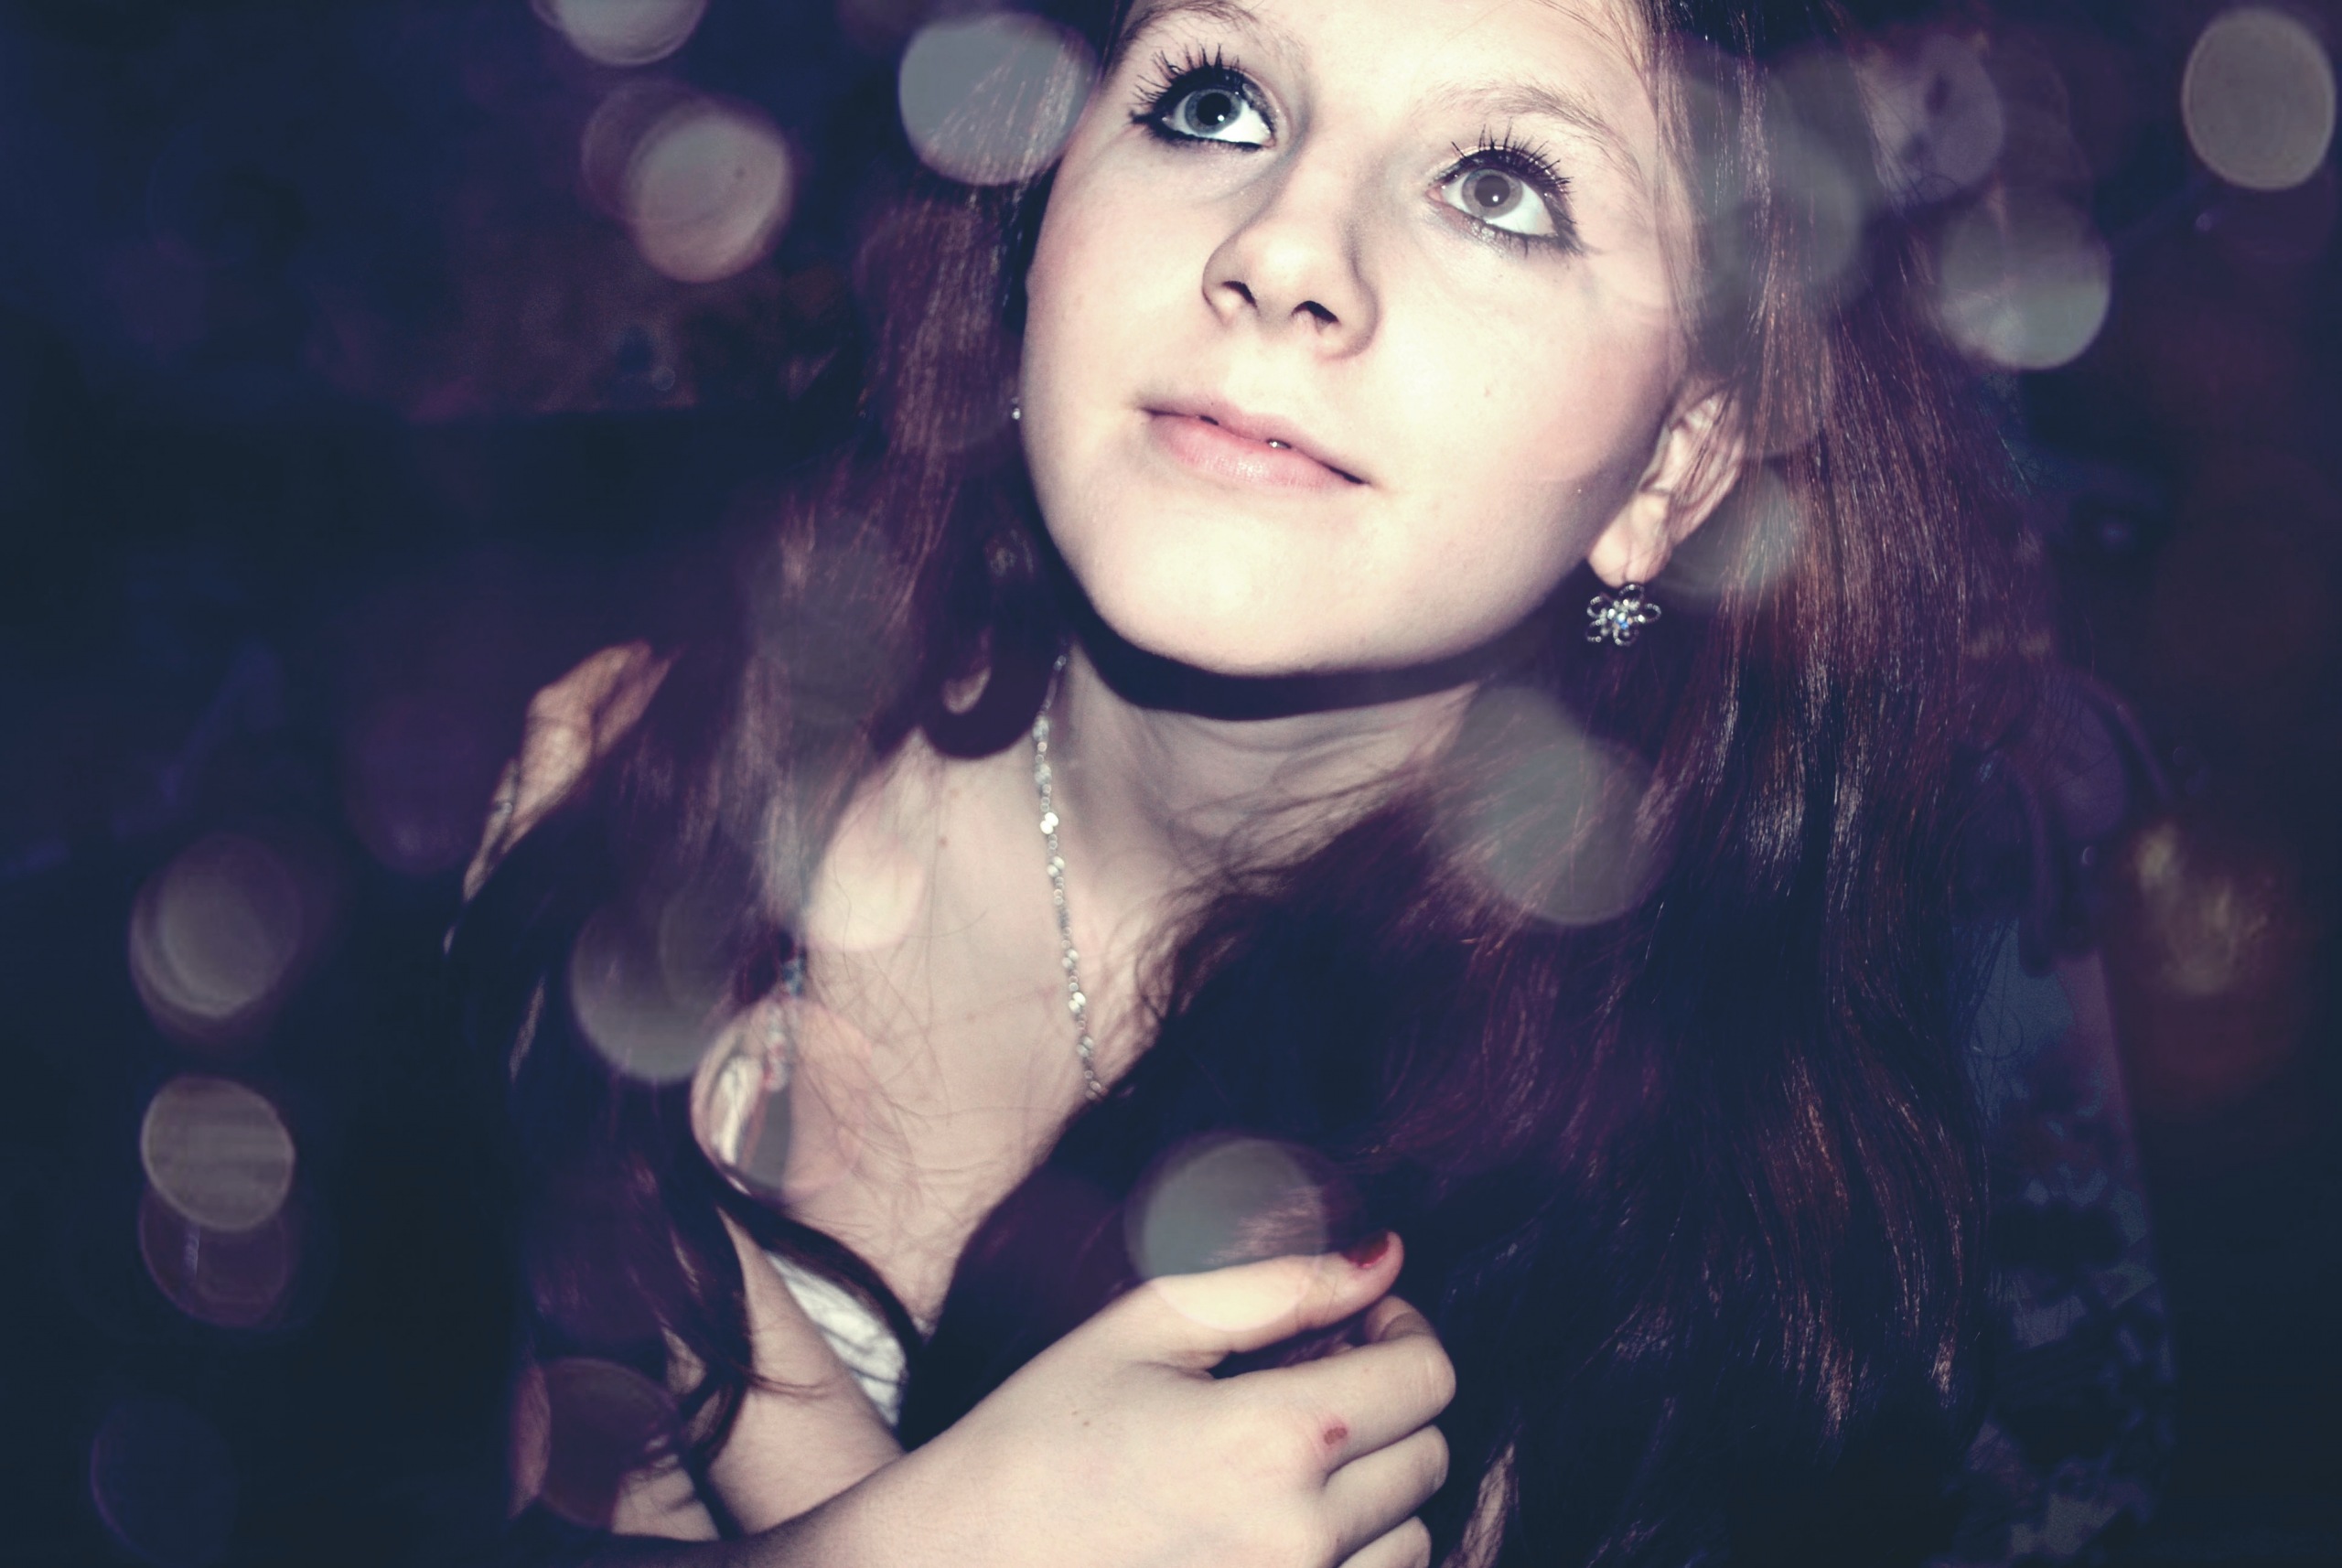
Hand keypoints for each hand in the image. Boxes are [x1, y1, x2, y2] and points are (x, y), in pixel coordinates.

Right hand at [831, 1235, 1453, 1567]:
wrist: (955, 1567)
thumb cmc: (1036, 1438)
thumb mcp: (1141, 1331)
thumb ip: (1277, 1287)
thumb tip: (1384, 1254)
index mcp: (1271, 1442)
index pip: (1427, 1377)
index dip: (1404, 1329)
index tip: (1358, 1318)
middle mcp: (1300, 1539)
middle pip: (1430, 1454)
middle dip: (1387, 1401)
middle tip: (1306, 1381)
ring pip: (1413, 1534)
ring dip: (1374, 1488)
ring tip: (1281, 1462)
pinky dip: (1347, 1552)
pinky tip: (1270, 1520)